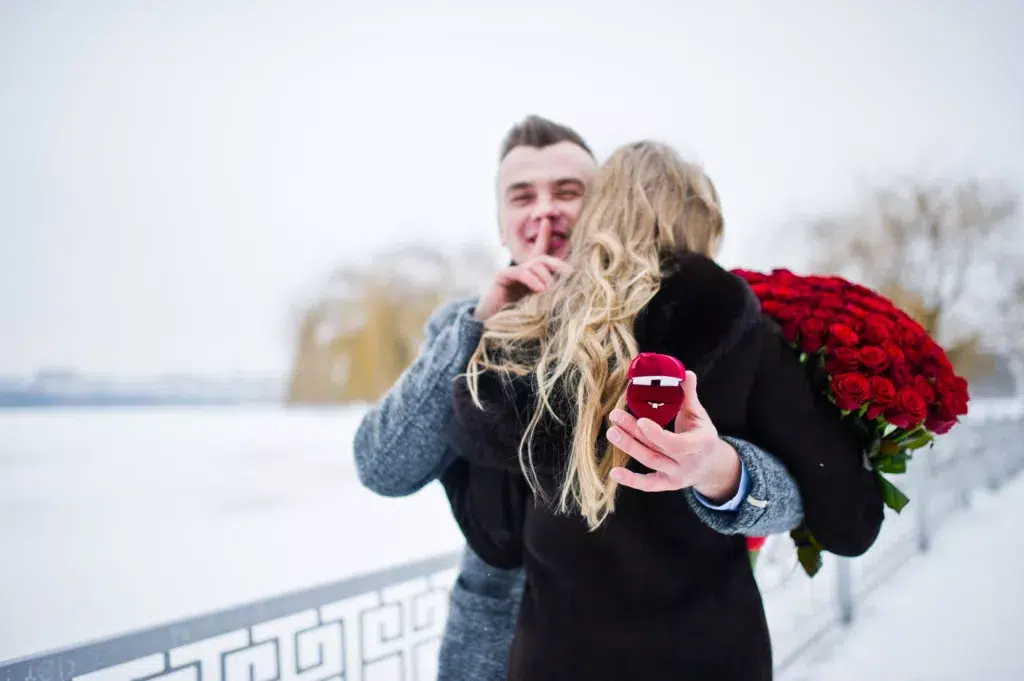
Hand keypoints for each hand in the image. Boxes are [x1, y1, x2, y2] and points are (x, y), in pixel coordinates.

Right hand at [473, 220, 570, 320]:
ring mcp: (511, 272)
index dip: (544, 236)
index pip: (538, 252)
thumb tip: (568, 284)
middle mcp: (521, 271)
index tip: (547, 220)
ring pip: (534, 265)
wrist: (493, 327)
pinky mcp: (501, 277)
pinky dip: (533, 280)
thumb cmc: (517, 318)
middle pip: (542, 258)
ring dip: (546, 276)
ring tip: (550, 289)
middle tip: (568, 275)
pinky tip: (541, 289)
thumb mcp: (539, 303)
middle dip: (557, 265)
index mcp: (530, 276)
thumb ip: (550, 292)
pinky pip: (521, 272)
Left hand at [607, 371, 741, 501]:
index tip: (641, 420)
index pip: (677, 443)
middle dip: (634, 434)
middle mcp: (688, 463)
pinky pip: (648, 485)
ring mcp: (678, 476)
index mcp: (701, 444)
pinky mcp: (667, 485)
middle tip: (615, 416)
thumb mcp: (700, 415)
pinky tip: (614, 473)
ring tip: (612, 431)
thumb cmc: (702, 435)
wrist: (712, 465)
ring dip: (629, 447)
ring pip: (650, 462)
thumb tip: (686, 373)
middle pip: (657, 449)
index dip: (657, 434)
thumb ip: (690, 395)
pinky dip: (631, 481)